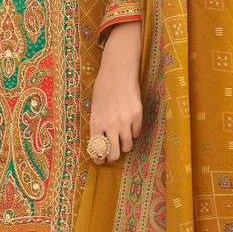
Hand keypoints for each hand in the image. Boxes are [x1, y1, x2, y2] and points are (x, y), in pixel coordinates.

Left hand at [89, 21, 142, 161]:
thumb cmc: (103, 88)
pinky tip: (129, 124)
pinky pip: (137, 133)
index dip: (99, 158)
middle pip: (114, 154)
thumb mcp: (95, 107)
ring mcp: (125, 121)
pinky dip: (133, 132)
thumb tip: (102, 143)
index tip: (100, 160)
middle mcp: (110, 124)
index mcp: (96, 122)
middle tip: (112, 155)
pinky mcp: (137, 115)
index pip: (97, 150)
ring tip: (122, 139)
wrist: (118, 71)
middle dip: (112, 157)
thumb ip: (98, 125)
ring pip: (127, 146)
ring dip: (124, 145)